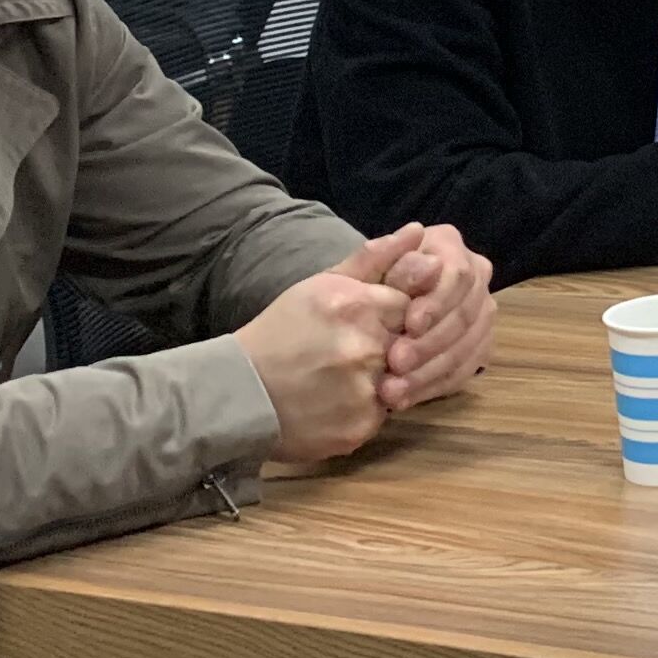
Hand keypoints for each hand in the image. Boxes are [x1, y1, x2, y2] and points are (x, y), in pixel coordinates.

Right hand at [236, 237, 411, 462]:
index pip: (413, 305)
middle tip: (350, 353)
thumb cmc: (282, 331)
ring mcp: (364, 391)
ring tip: (340, 378)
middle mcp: (366, 347)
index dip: (395, 316)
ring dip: (380, 380)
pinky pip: (381, 415)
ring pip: (400, 381)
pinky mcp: (359, 427)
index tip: (368, 323)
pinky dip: (364, 409)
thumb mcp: (322, 284)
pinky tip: (334, 402)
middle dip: (390, 348)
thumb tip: (418, 231)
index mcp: (358, 305)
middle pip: (410, 344)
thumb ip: (375, 258)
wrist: (239, 392)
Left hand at [373, 220, 493, 413]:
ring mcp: (479, 314)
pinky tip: (405, 399)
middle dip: (431, 343)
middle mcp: (474, 276)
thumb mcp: (356, 274)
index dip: (437, 302)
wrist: (353, 321)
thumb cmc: (354, 291)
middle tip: (396, 363)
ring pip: (469, 346)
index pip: (458, 274)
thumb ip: (381, 254)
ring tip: (392, 391)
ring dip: (431, 371)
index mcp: (448, 248)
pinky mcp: (476, 348)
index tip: (409, 324)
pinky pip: (464, 371)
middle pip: (467, 313)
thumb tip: (416, 233)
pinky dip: (434, 387)